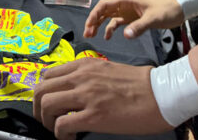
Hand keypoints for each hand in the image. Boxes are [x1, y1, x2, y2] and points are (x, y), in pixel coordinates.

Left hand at [33, 58, 170, 139]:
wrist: (160, 93)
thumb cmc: (137, 84)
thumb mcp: (106, 70)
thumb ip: (86, 76)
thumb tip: (72, 92)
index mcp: (84, 65)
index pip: (47, 74)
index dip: (42, 92)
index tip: (47, 103)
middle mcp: (81, 77)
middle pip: (40, 89)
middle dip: (37, 108)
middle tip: (46, 119)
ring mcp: (86, 95)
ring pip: (46, 105)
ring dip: (46, 121)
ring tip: (57, 128)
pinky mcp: (94, 115)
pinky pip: (62, 124)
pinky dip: (60, 134)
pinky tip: (70, 136)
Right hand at [83, 0, 183, 39]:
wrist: (178, 9)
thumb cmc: (166, 9)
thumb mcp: (153, 18)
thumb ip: (139, 26)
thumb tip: (125, 35)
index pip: (104, 5)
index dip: (94, 14)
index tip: (89, 25)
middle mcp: (123, 4)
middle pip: (103, 11)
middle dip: (93, 21)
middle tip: (87, 34)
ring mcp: (127, 11)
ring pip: (107, 17)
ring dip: (99, 25)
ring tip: (91, 36)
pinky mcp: (131, 18)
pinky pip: (116, 22)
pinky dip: (110, 29)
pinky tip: (107, 37)